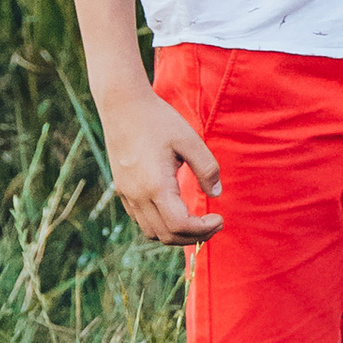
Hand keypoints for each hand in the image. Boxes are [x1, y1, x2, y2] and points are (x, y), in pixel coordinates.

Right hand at [98, 81, 222, 244]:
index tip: (220, 219)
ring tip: (197, 222)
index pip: (180, 226)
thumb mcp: (190, 140)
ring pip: (151, 232)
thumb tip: (216, 194)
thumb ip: (207, 169)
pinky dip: (160, 225)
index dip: (203, 230)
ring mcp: (127, 195)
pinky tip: (176, 210)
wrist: (122, 105)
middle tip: (214, 224)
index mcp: (156, 186)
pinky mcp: (122, 190)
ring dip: (176, 234)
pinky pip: (141, 220)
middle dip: (193, 237)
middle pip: (166, 236)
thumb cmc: (159, 120)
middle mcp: (138, 196)